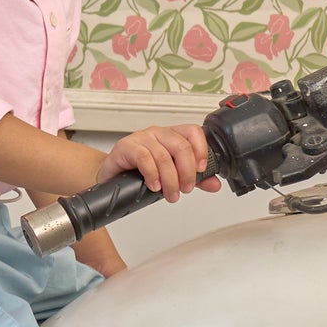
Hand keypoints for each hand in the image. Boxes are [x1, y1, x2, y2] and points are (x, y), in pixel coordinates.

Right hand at [94, 125, 218, 202]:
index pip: (193, 132)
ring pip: (163, 155)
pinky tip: (154, 186)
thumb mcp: (172, 175)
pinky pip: (144, 158)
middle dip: (186, 172)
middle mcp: (158, 133)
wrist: (112, 176)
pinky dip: (152, 174)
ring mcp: (142, 138)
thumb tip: (214, 184)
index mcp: (172, 136)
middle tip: (185, 189)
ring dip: (170, 179)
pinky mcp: (126, 147)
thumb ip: (195, 178)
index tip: (201, 170)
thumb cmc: (141, 172)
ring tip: (170, 194)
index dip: (201, 149)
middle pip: (181, 146)